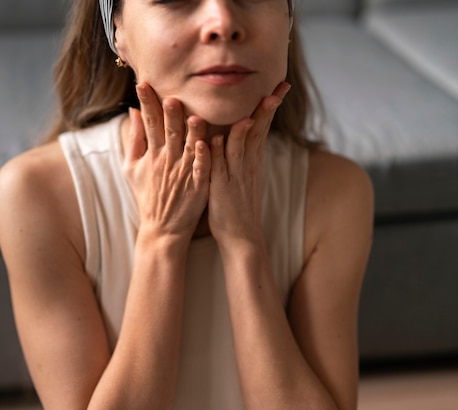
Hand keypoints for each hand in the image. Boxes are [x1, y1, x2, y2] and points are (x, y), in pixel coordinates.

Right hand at [123, 83, 210, 241]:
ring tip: (195, 116)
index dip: (146, 104)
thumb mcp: (131, 167)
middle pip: (169, 132)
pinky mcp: (198, 185)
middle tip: (170, 97)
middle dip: (168, 115)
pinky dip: (203, 158)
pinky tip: (206, 144)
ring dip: (192, 133)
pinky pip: (201, 169)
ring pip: (189, 148)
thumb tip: (133, 112)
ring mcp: (183, 173)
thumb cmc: (148, 194)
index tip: (142, 84)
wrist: (162, 227)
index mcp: (153, 154)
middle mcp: (167, 160)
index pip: (148, 124)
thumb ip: (134, 139)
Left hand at [208, 82, 291, 247]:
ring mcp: (236, 175)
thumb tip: (240, 132)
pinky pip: (220, 167)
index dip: (269, 107)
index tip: (280, 85)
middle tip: (279, 87)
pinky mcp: (222, 188)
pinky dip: (219, 152)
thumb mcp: (241, 175)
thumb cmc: (236, 205)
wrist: (240, 236)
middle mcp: (247, 165)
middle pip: (258, 131)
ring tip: (254, 107)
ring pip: (241, 146)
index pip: (262, 127)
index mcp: (252, 160)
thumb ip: (240, 153)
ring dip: (245, 125)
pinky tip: (217, 138)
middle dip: (268, 108)